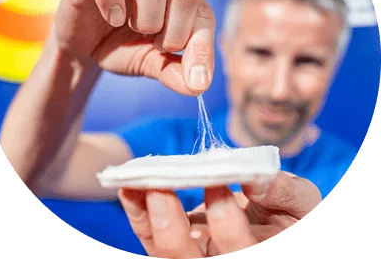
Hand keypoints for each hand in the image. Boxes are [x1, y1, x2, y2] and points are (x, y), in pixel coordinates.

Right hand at [52, 0, 215, 94]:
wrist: (86, 47)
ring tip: (132, 27)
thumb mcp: (152, 64)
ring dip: (146, 15)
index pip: (204, 16)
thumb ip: (175, 73)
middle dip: (174, 31)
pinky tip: (111, 17)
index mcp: (182, 0)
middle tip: (156, 43)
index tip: (196, 81)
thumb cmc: (124, 47)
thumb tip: (198, 86)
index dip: (202, 50)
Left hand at [118, 172, 321, 256]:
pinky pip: (147, 233)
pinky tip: (129, 185)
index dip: (226, 225)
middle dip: (171, 231)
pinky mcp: (171, 239)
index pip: (238, 255)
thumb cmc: (289, 213)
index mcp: (252, 256)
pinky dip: (137, 210)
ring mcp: (192, 253)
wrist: (269, 218)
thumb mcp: (302, 204)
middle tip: (162, 191)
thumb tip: (252, 180)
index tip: (220, 184)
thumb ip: (285, 194)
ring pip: (162, 251)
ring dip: (145, 217)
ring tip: (136, 183)